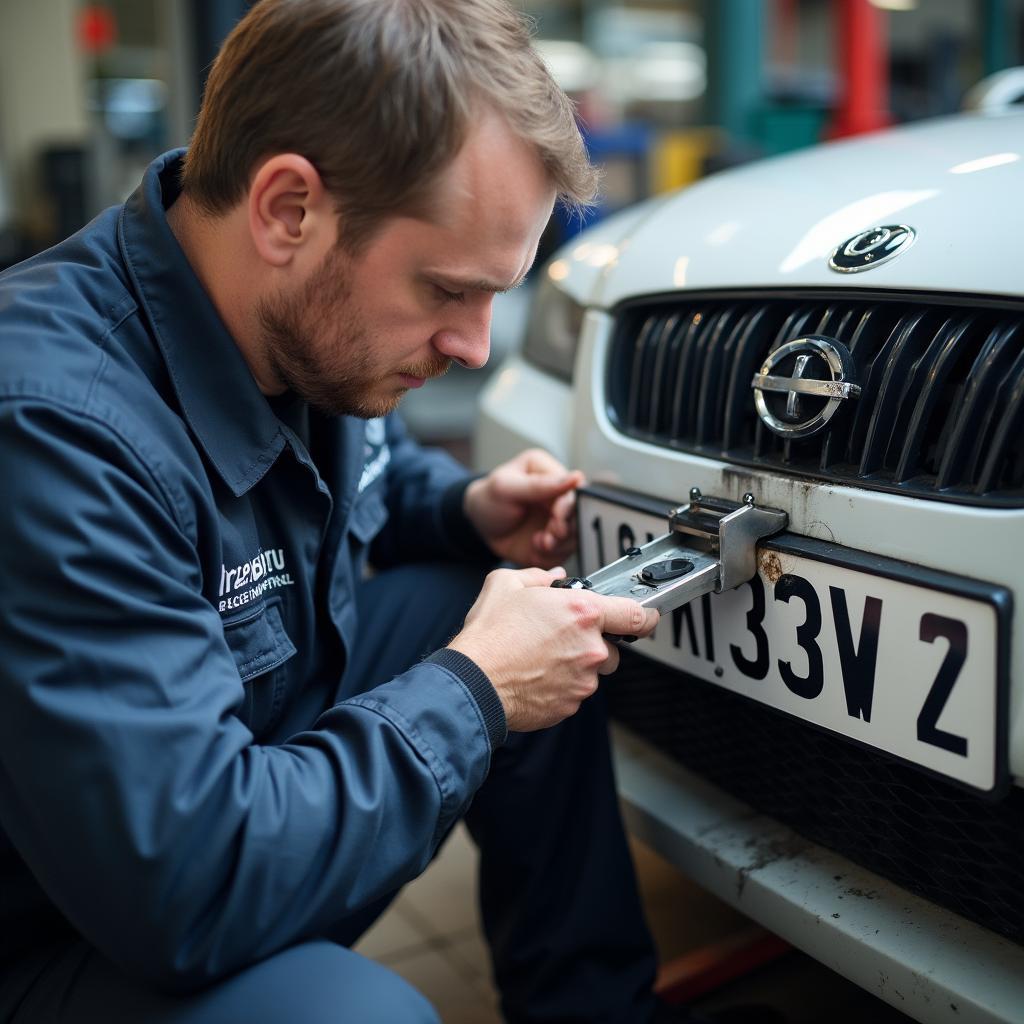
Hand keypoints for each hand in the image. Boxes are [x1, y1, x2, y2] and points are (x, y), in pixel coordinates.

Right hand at [447, 566, 658, 731]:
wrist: (474, 681)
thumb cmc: (490, 636)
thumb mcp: (506, 585)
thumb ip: (537, 575)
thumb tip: (550, 576)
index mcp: (582, 612)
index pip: (637, 615)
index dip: (646, 616)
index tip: (646, 617)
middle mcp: (591, 648)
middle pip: (612, 647)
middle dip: (592, 643)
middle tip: (559, 638)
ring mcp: (583, 680)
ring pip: (592, 671)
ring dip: (576, 665)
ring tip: (540, 658)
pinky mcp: (571, 705)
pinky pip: (574, 692)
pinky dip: (561, 686)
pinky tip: (535, 676)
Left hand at [464, 449, 583, 568]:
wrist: (480, 527)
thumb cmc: (490, 499)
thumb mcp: (506, 487)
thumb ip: (540, 484)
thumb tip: (575, 477)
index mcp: (550, 473)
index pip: (574, 489)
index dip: (569, 506)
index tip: (557, 517)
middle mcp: (560, 497)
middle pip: (580, 514)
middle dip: (565, 528)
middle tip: (549, 535)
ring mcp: (559, 520)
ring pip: (575, 536)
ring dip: (559, 544)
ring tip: (539, 543)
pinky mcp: (556, 541)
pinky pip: (564, 553)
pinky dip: (552, 555)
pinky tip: (536, 549)